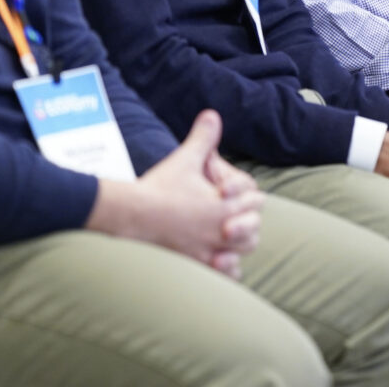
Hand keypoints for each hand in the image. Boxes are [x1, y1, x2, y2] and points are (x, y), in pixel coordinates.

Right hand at [85, 110, 262, 278]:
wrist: (131, 214)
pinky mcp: (196, 265)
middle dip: (246, 219)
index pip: (256, 201)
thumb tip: (212, 114)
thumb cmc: (159, 187)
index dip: (246, 195)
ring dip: (238, 242)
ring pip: (243, 250)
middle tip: (228, 213)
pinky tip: (218, 257)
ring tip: (224, 233)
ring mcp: (209, 249)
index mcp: (224, 203)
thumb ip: (203, 138)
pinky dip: (227, 267)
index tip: (227, 192)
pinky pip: (226, 274)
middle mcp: (222, 229)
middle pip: (254, 228)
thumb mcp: (184, 159)